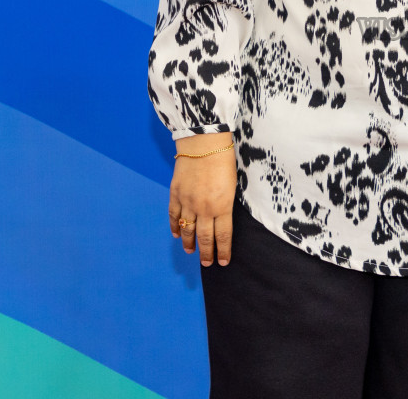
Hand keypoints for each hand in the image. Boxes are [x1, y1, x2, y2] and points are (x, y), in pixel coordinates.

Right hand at [168, 132, 236, 266]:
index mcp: (222, 206)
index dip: (222, 251)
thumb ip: (226, 204)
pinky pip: (174, 215)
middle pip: (205, 237)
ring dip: (189, 243)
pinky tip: (176, 234)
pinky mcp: (176, 194)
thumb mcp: (232, 185)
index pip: (222, 236)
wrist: (204, 143)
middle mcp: (204, 208)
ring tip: (191, 252)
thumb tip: (221, 218)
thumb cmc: (223, 161)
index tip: (222, 262)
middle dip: (206, 253)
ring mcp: (188, 202)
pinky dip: (175, 226)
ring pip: (187, 229)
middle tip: (207, 264)